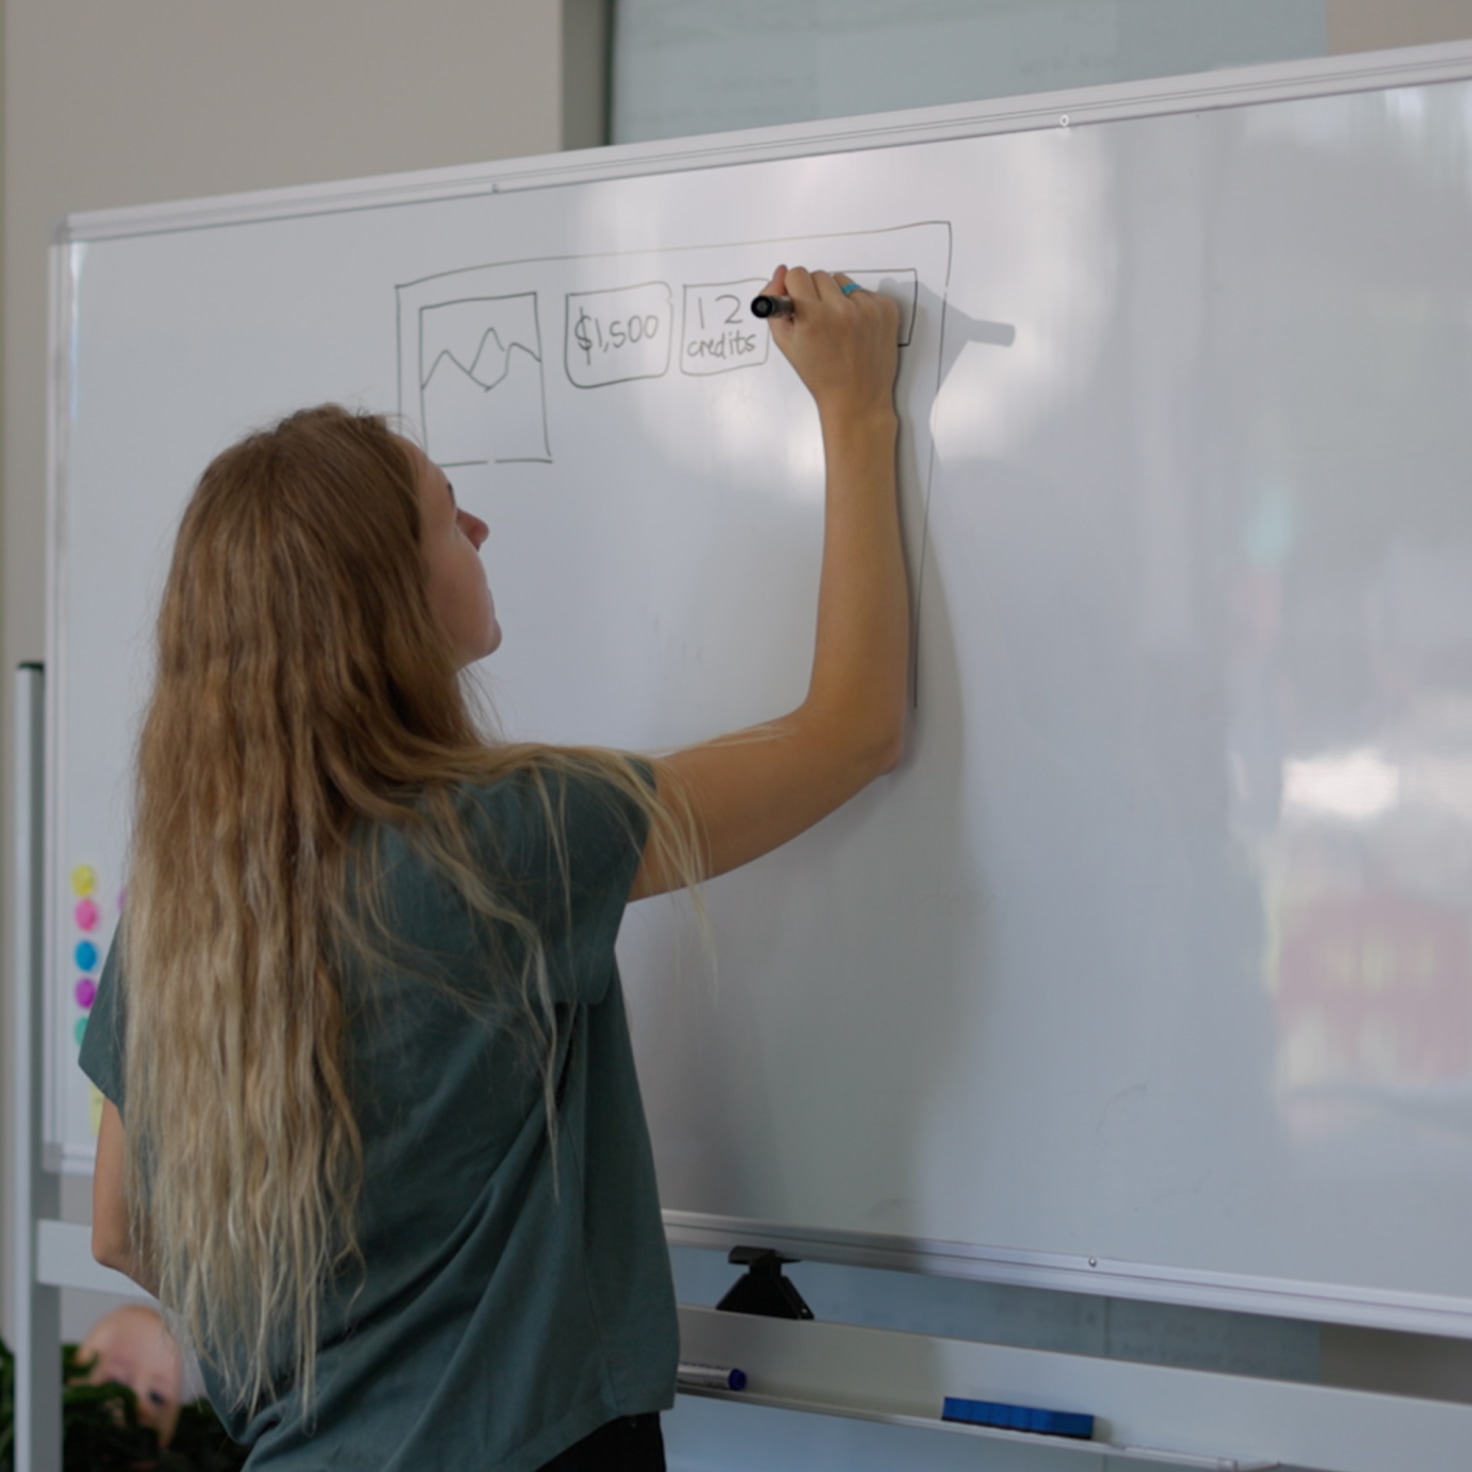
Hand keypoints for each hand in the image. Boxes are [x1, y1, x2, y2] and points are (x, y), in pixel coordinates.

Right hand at [759, 265, 899, 423]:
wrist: (857, 398)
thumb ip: (774, 304)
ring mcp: (867, 308)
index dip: (794, 289)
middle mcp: (840, 309)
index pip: (796, 274)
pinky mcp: (886, 309)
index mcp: (812, 317)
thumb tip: (780, 272)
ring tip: (839, 327)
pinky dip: (858, 306)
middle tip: (819, 322)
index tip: (799, 303)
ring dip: (837, 297)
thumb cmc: (821, 375)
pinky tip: (856, 329)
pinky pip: (864, 292)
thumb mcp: (786, 343)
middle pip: (819, 275)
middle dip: (815, 293)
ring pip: (842, 281)